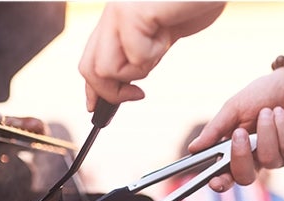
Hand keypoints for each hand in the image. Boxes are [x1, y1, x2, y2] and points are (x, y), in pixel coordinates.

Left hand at [78, 2, 224, 110]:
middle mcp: (112, 12)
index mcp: (116, 17)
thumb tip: (124, 86)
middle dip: (112, 92)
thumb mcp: (161, 33)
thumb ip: (140, 52)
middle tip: (138, 94)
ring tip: (160, 46)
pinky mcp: (131, 13)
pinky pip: (134, 57)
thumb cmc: (195, 4)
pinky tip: (166, 32)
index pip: (89, 59)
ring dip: (139, 71)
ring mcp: (118, 11)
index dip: (92, 89)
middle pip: (89, 69)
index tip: (96, 108)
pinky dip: (155, 54)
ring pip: (107, 69)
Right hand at [188, 69, 283, 190]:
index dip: (219, 182)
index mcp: (237, 151)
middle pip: (245, 178)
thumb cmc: (261, 95)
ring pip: (268, 160)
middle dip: (241, 157)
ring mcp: (278, 159)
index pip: (226, 175)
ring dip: (266, 131)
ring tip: (267, 111)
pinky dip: (282, 128)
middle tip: (239, 133)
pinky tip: (281, 114)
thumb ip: (215, 129)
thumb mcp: (233, 108)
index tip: (212, 181)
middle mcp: (256, 160)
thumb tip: (193, 149)